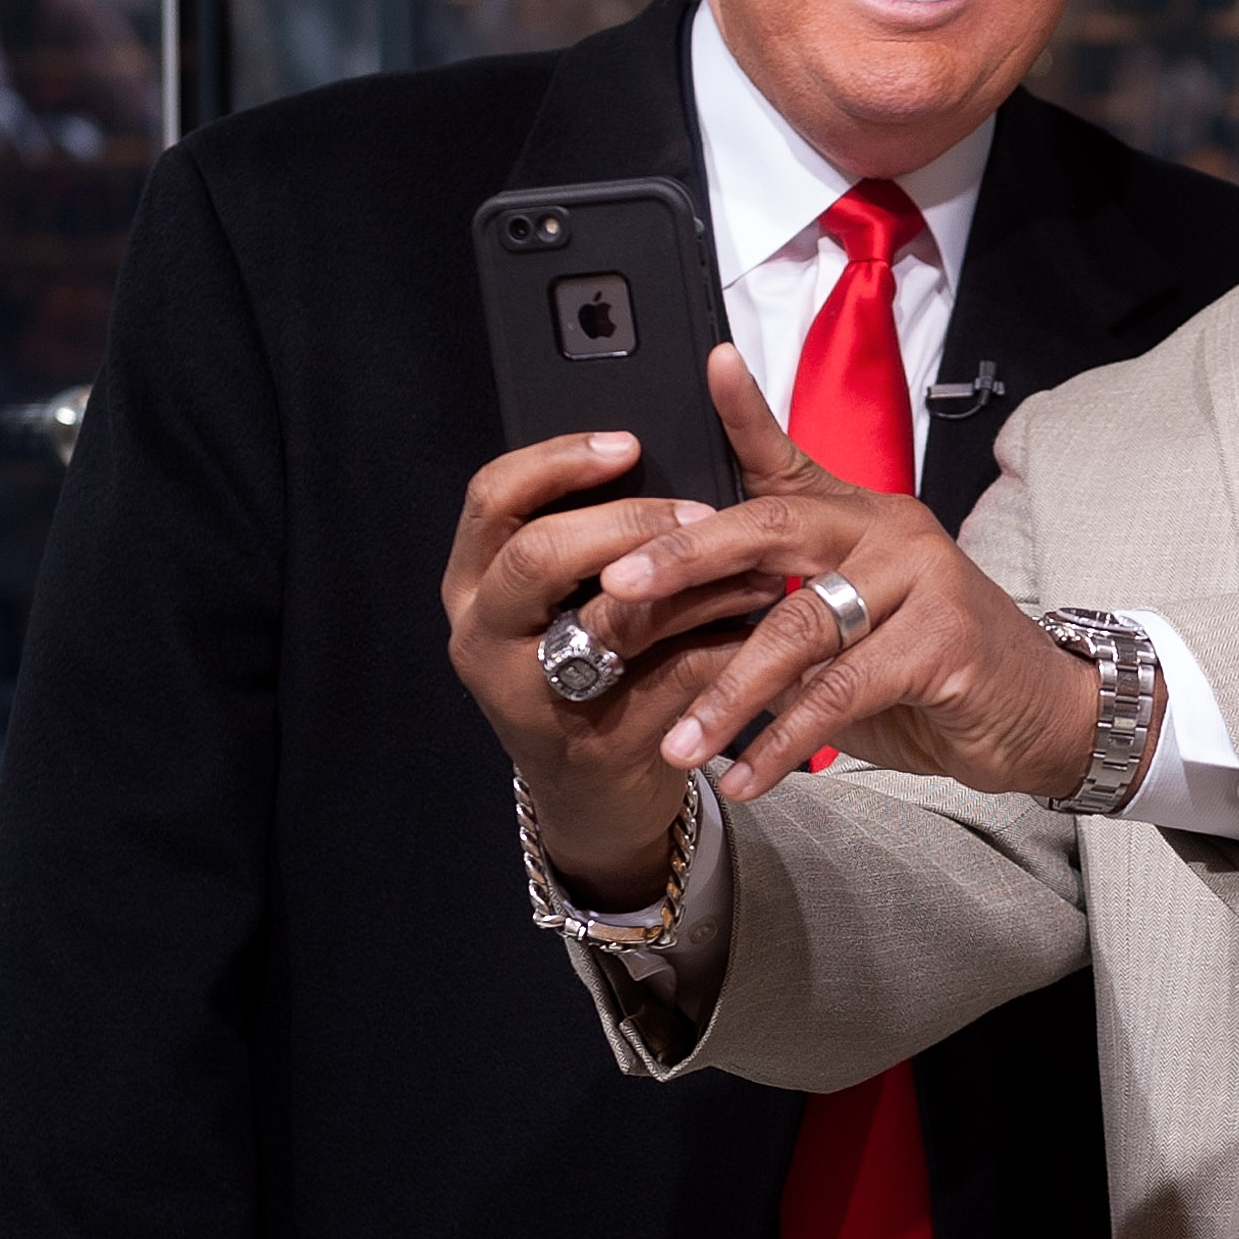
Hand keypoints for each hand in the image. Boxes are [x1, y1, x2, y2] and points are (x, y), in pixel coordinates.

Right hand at [443, 430, 780, 905]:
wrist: (596, 797)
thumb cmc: (594, 668)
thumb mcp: (570, 599)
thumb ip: (598, 532)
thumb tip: (676, 447)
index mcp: (473, 583)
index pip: (491, 497)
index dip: (557, 462)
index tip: (628, 442)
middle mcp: (483, 638)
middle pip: (539, 554)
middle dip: (630, 522)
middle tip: (704, 512)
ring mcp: (531, 699)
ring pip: (615, 620)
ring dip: (701, 586)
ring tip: (762, 566)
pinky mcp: (595, 746)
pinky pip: (673, 679)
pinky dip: (727, 648)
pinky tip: (765, 630)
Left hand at [595, 346, 1104, 805]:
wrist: (1040, 715)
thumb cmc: (930, 672)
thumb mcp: (847, 634)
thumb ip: (778, 619)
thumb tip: (676, 630)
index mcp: (858, 516)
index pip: (790, 458)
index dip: (748, 410)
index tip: (711, 361)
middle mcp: (889, 529)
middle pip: (775, 524)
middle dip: (688, 556)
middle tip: (619, 590)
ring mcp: (923, 578)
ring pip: (799, 625)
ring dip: (729, 693)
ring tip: (678, 744)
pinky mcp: (944, 640)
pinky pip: (842, 689)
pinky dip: (785, 740)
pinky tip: (747, 775)